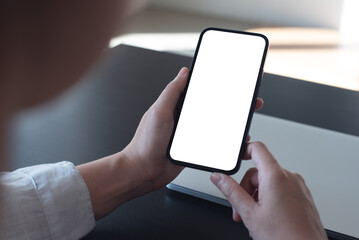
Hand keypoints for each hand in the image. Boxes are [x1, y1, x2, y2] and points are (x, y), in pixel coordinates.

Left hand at [123, 67, 263, 190]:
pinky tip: (233, 139)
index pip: (197, 91)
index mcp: (174, 106)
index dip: (214, 85)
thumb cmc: (145, 143)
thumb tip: (183, 73)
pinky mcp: (193, 147)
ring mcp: (189, 133)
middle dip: (229, 103)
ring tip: (245, 119)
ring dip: (229, 121)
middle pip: (210, 107)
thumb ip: (172, 92)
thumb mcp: (159, 111)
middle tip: (246, 100)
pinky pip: (211, 140)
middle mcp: (183, 118)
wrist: (144, 171)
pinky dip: (223, 139)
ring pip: (213, 123)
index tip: (230, 81)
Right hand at [211, 142, 326, 239]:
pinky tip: (267, 219)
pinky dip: (270, 200)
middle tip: (240, 210)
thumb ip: (231, 191)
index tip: (236, 159)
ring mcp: (298, 187)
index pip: (258, 149)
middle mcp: (290, 178)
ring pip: (269, 182)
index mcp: (276, 176)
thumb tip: (218, 178)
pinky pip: (281, 190)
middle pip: (259, 172)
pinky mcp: (303, 197)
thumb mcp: (249, 213)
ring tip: (254, 219)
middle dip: (246, 189)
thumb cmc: (285, 237)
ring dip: (257, 197)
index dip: (244, 150)